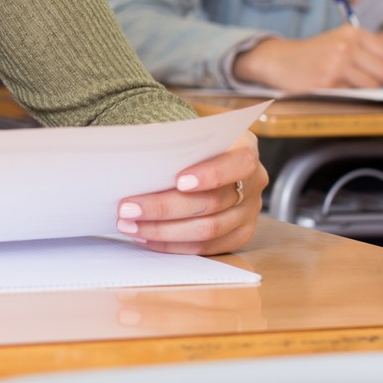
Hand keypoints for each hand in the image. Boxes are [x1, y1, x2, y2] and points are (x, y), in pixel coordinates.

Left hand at [114, 131, 264, 254]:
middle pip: (213, 202)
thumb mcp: (189, 135)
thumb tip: (136, 159)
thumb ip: (175, 145)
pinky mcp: (239, 235)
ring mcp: (249, 212)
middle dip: (165, 207)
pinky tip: (146, 237)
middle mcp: (254, 183)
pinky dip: (173, 244)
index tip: (179, 181)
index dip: (212, 174)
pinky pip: (206, 247)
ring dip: (163, 230)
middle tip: (128, 207)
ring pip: (208, 230)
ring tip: (129, 225)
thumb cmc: (191, 146)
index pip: (240, 164)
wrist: (205, 159)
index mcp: (246, 149)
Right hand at [234, 25, 382, 90]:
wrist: (280, 59)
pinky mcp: (328, 82)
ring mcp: (337, 63)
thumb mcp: (339, 41)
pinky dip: (351, 94)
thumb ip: (367, 52)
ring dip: (367, 90)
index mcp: (352, 32)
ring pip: (372, 85)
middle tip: (373, 85)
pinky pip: (354, 93)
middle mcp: (347, 45)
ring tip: (352, 85)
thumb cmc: (314, 53)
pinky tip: (338, 88)